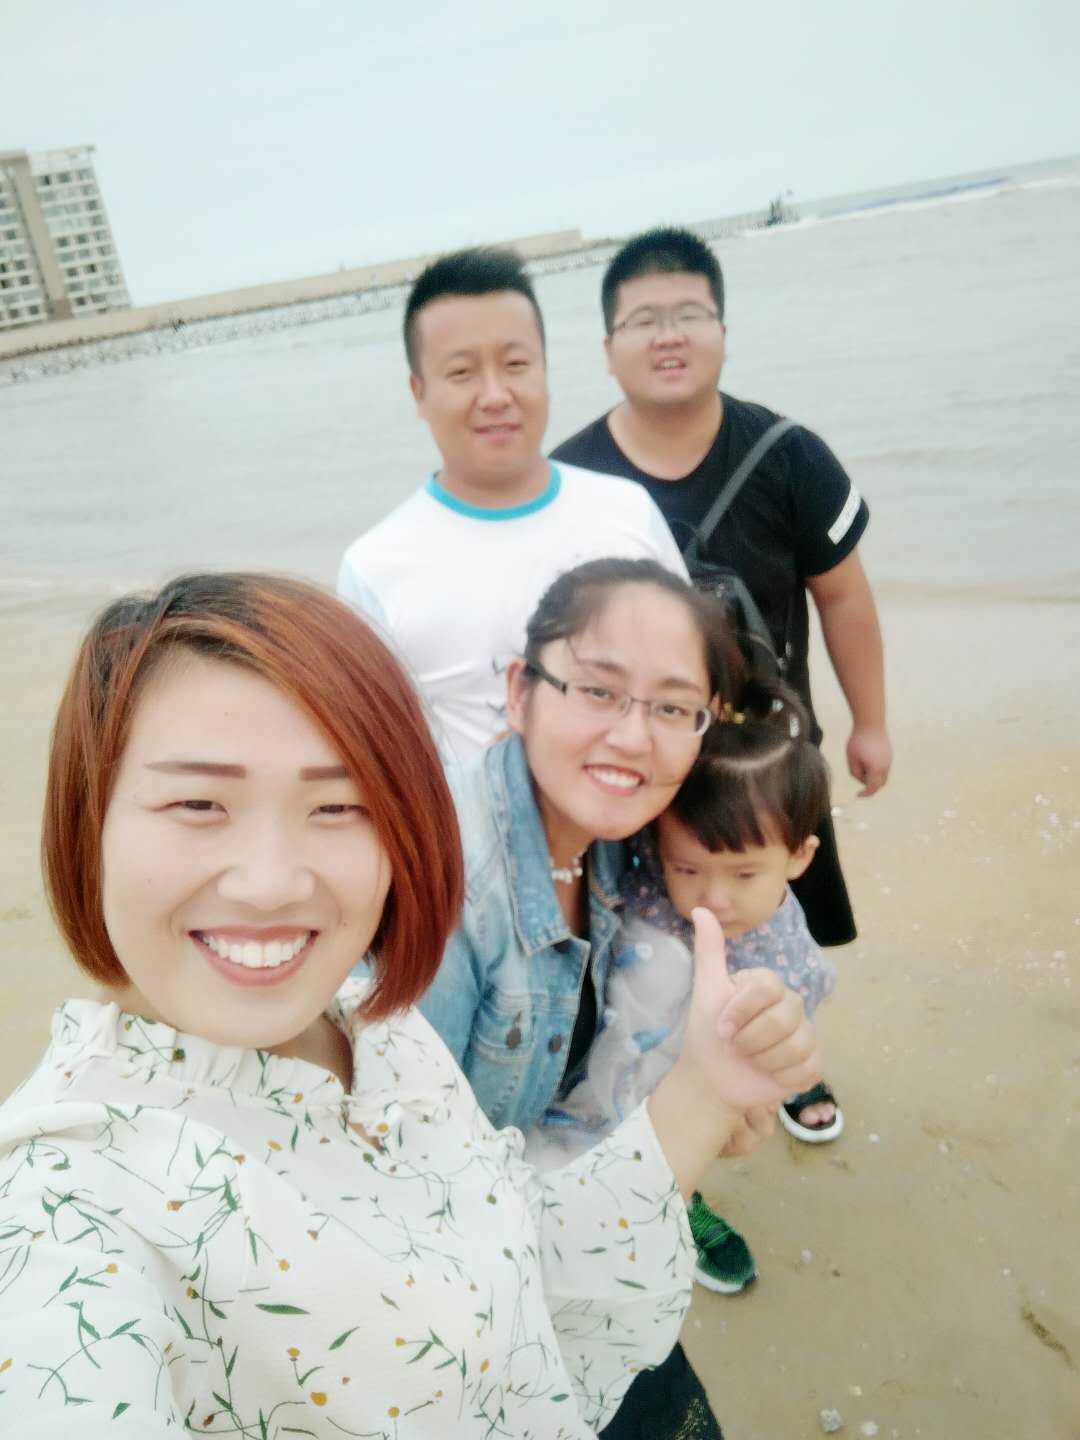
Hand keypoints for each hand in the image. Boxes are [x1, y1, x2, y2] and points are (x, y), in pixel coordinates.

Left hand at [646, 911, 819, 1195]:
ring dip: (763, 1060)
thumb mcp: (706, 990)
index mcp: (768, 986)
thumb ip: (709, 951)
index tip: (721, 1027)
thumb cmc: (708, 1031)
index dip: (741, 1012)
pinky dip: (782, 1077)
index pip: (767, 989)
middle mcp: (791, 1005)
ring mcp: (805, 1035)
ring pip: (797, 1046)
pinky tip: (768, 1075)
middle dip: (750, 1040)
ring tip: (750, 1060)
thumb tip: (702, 909)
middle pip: (783, 1019)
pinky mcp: (812, 1064)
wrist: (711, 1076)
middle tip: (735, 1047)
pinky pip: (808, 1069)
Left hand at [847, 724, 891, 796]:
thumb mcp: (851, 757)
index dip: (865, 794)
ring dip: (872, 775)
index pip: (872, 788)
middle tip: (858, 773)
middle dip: (869, 784)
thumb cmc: (858, 739)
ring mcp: (889, 759)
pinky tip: (867, 755)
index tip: (857, 795)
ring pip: (882, 775)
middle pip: (879, 783)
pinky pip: (884, 766)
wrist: (871, 722)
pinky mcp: (889, 753)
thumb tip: (862, 780)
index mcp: (876, 768)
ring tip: (861, 759)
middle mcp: (886, 765)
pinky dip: (876, 768)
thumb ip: (855, 772)